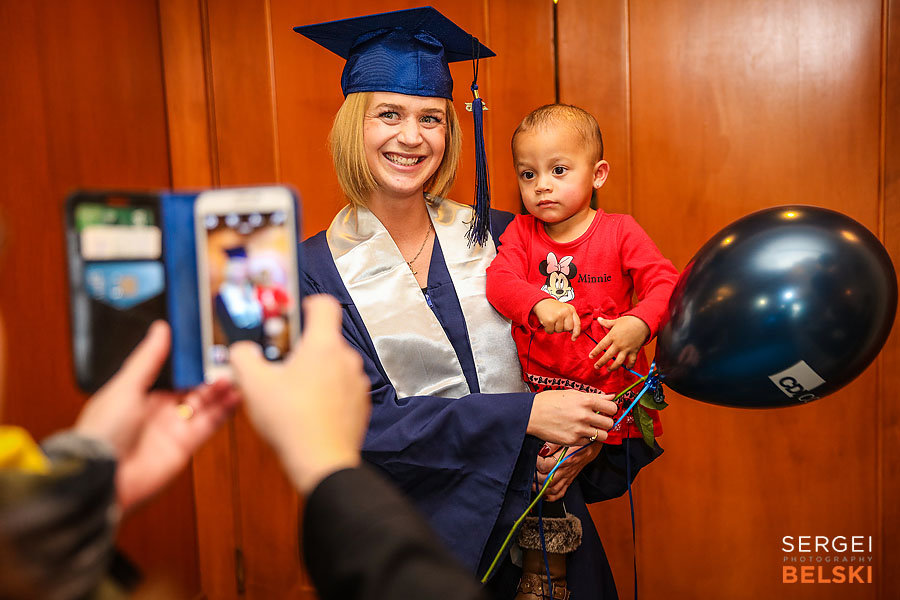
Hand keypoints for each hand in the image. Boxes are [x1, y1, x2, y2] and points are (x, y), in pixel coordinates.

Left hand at [75, 322, 240, 512]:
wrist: (103, 476)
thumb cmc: (102, 431)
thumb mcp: (126, 386)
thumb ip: (148, 358)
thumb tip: (160, 330)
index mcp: (141, 394)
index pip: (174, 372)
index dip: (191, 360)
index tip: (207, 345)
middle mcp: (160, 410)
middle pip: (193, 387)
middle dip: (210, 374)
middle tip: (228, 360)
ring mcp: (174, 428)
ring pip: (206, 404)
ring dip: (220, 390)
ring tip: (235, 375)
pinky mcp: (186, 445)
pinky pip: (210, 424)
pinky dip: (224, 411)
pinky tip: (234, 396)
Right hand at [230, 295, 369, 494]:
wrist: (321, 462)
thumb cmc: (292, 421)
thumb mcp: (253, 384)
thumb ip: (243, 357)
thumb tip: (242, 350)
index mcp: (324, 345)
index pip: (325, 305)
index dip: (308, 303)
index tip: (295, 312)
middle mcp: (346, 359)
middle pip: (325, 339)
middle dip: (302, 347)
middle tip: (280, 362)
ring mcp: (357, 382)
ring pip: (333, 365)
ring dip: (314, 372)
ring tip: (290, 391)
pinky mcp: (360, 405)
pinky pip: (341, 389)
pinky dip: (326, 394)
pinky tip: (306, 410)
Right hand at [526, 390, 615, 445]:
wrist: (531, 414)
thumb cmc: (549, 401)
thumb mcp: (572, 393)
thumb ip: (594, 396)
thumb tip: (611, 396)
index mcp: (585, 400)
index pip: (612, 407)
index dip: (611, 409)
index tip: (606, 410)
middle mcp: (584, 415)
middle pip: (609, 423)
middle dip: (605, 422)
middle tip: (598, 420)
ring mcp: (579, 429)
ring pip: (603, 435)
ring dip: (599, 432)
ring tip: (590, 428)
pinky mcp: (573, 441)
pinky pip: (589, 442)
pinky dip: (586, 438)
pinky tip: (577, 432)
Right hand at [532, 298, 580, 339]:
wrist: (541, 302)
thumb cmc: (553, 307)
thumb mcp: (565, 310)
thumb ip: (570, 319)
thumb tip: (573, 333)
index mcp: (571, 309)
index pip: (577, 323)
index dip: (576, 332)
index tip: (573, 338)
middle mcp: (565, 312)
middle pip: (568, 328)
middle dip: (562, 328)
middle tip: (557, 322)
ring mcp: (558, 316)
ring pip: (559, 331)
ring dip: (554, 328)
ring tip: (552, 320)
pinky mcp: (549, 320)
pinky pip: (550, 331)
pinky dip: (548, 329)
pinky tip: (547, 322)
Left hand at [534, 442, 602, 500]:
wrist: (595, 443)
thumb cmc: (582, 439)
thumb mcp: (568, 437)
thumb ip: (553, 443)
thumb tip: (543, 450)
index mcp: (566, 459)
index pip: (546, 466)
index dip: (537, 462)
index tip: (534, 457)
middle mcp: (567, 470)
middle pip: (547, 480)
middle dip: (535, 478)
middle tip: (528, 472)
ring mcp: (569, 476)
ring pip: (553, 489)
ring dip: (541, 489)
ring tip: (532, 484)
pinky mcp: (570, 479)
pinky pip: (561, 492)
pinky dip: (551, 496)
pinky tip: (543, 494)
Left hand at [589, 315, 650, 370]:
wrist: (642, 322)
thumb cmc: (629, 321)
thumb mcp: (616, 321)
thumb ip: (606, 323)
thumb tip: (598, 319)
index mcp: (612, 336)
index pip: (601, 345)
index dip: (595, 352)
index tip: (591, 356)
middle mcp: (618, 344)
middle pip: (608, 356)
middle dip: (601, 362)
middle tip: (596, 366)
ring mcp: (626, 348)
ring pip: (619, 361)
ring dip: (613, 367)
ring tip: (608, 370)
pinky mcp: (634, 351)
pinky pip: (632, 360)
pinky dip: (630, 365)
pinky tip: (627, 368)